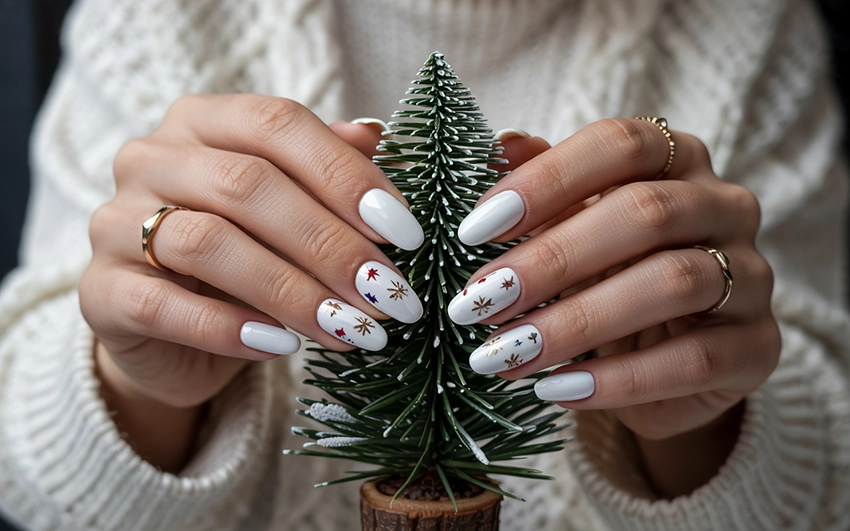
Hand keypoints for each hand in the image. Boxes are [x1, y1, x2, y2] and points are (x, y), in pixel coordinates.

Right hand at [80, 95, 423, 468]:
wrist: (171, 331)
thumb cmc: (244, 256)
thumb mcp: (290, 208)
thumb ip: (325, 169)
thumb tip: (374, 136)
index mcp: (203, 121)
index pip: (278, 124)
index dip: (345, 175)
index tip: (404, 232)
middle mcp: (151, 158)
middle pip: (247, 185)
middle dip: (330, 244)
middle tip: (388, 293)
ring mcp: (114, 222)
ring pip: (207, 243)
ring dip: (292, 291)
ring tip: (351, 328)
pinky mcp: (99, 292)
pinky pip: (162, 306)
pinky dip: (230, 328)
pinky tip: (282, 346)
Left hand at [453, 119, 779, 494]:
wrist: (666, 358)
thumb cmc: (610, 274)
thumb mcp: (572, 226)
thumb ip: (544, 185)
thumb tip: (503, 144)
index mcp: (677, 159)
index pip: (619, 145)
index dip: (546, 181)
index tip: (474, 232)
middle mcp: (725, 205)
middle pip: (645, 213)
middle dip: (550, 260)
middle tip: (479, 302)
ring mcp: (752, 276)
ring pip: (673, 284)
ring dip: (576, 323)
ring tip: (507, 354)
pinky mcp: (758, 346)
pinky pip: (693, 360)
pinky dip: (618, 380)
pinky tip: (557, 390)